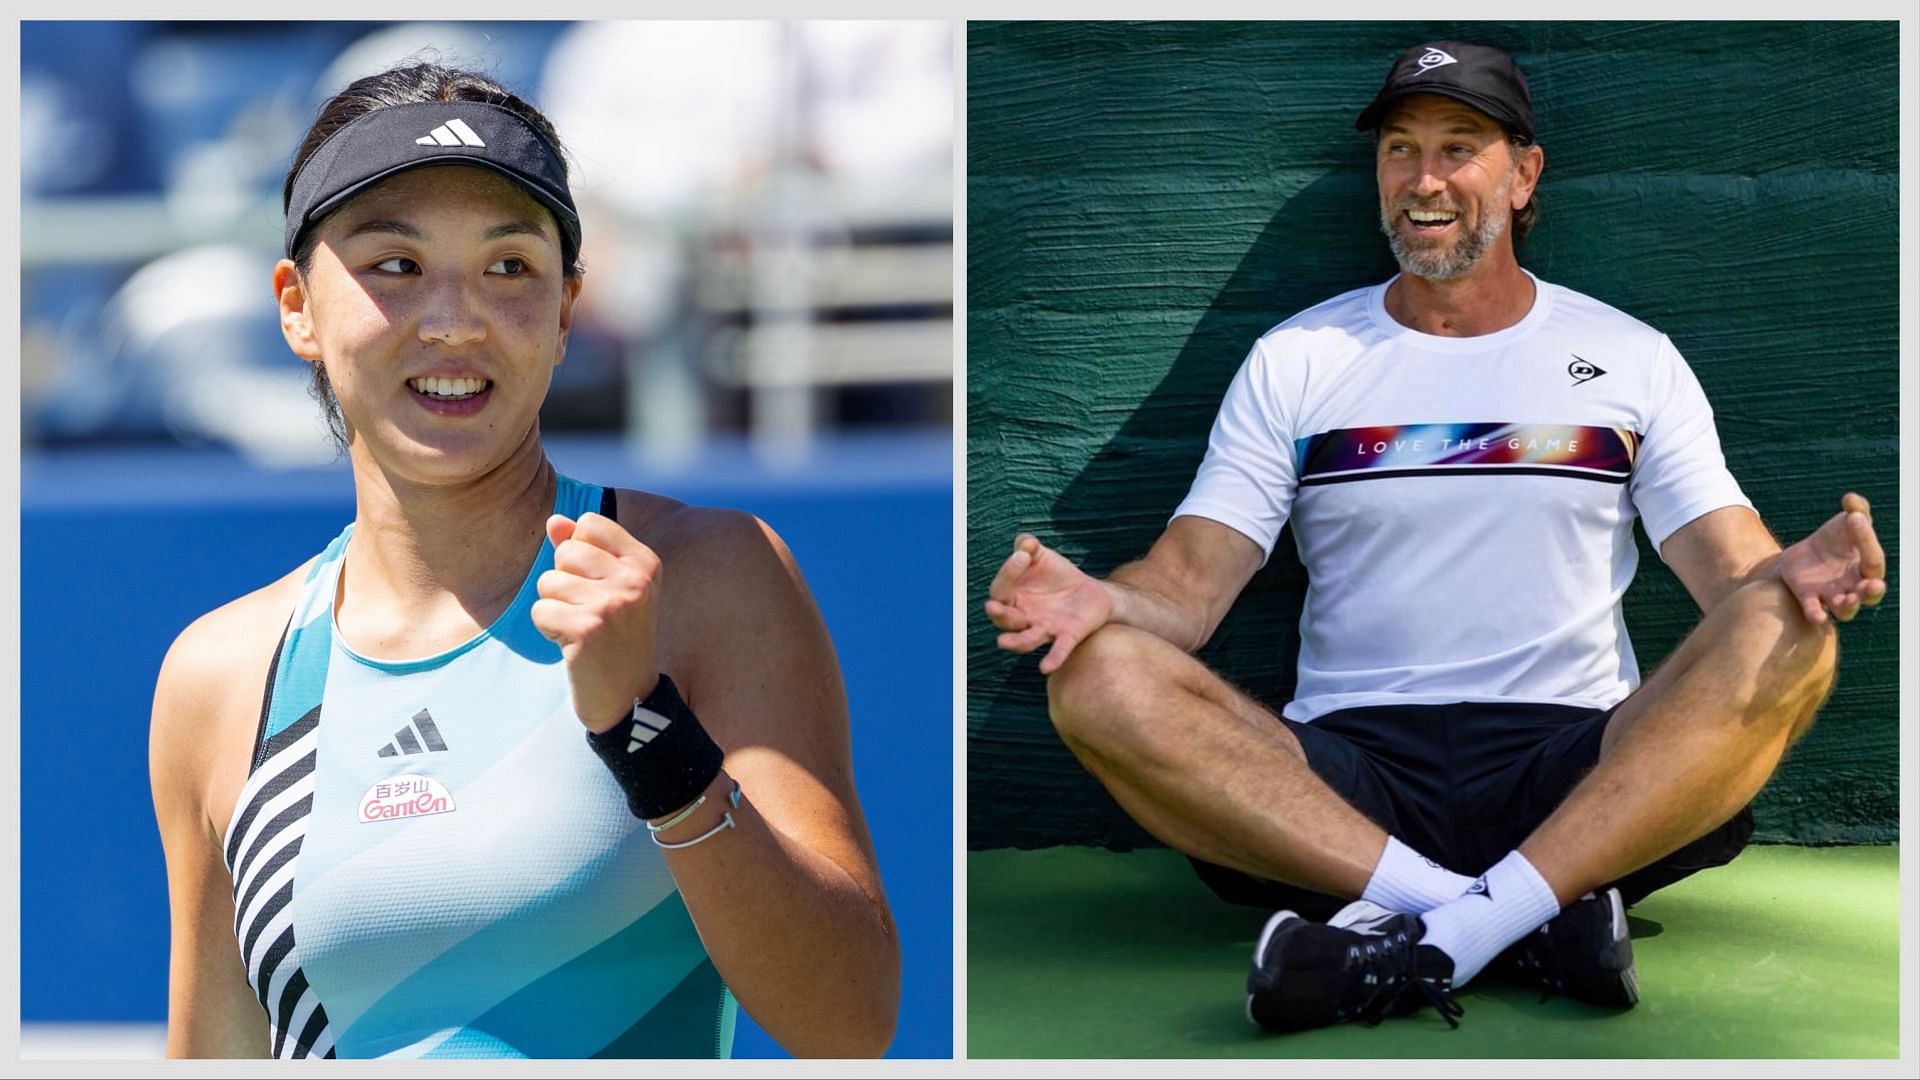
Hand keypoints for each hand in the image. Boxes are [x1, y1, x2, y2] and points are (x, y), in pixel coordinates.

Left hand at [530, 512, 661, 731]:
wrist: (627, 697)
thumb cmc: (616, 637)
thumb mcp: (611, 587)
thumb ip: (584, 549)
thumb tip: (555, 520)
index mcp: (645, 563)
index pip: (589, 524)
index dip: (579, 553)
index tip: (597, 585)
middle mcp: (635, 580)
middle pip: (566, 551)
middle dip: (564, 582)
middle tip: (587, 613)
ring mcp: (613, 605)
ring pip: (548, 582)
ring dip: (555, 608)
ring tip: (580, 630)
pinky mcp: (587, 630)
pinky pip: (541, 610)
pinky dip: (548, 630)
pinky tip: (572, 646)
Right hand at [985, 533, 1112, 673]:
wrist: (1091, 592)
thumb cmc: (1058, 576)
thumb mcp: (1043, 556)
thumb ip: (1029, 546)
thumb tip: (1025, 543)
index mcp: (1013, 597)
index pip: (1001, 589)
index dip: (1008, 572)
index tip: (1024, 556)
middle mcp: (1024, 618)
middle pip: (1006, 620)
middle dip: (999, 614)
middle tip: (992, 607)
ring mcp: (1045, 628)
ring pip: (1026, 640)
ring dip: (1015, 642)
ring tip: (1002, 642)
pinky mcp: (1068, 635)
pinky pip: (1059, 649)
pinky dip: (1052, 658)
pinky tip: (1045, 667)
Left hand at [1776, 493, 1887, 623]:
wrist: (1803, 555)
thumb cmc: (1835, 539)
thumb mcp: (1846, 522)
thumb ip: (1856, 509)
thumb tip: (1850, 498)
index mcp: (1867, 567)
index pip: (1873, 558)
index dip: (1867, 539)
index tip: (1854, 518)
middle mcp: (1855, 585)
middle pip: (1870, 594)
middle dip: (1873, 590)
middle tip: (1872, 584)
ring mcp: (1832, 594)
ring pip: (1847, 609)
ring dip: (1849, 606)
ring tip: (1848, 599)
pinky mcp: (1809, 597)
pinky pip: (1815, 611)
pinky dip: (1816, 614)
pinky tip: (1818, 616)